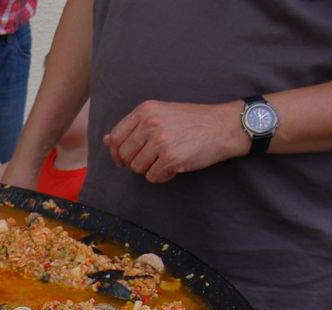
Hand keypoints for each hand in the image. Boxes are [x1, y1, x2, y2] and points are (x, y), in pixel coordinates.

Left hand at [104, 100, 247, 182]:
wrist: (225, 125)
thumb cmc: (193, 121)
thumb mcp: (161, 114)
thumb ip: (134, 126)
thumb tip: (106, 140)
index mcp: (145, 110)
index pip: (115, 137)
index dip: (116, 153)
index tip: (122, 159)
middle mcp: (150, 124)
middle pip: (125, 155)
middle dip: (134, 163)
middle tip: (150, 161)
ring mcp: (160, 141)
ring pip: (137, 168)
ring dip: (149, 170)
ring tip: (165, 161)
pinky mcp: (171, 158)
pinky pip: (153, 177)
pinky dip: (161, 176)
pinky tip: (173, 167)